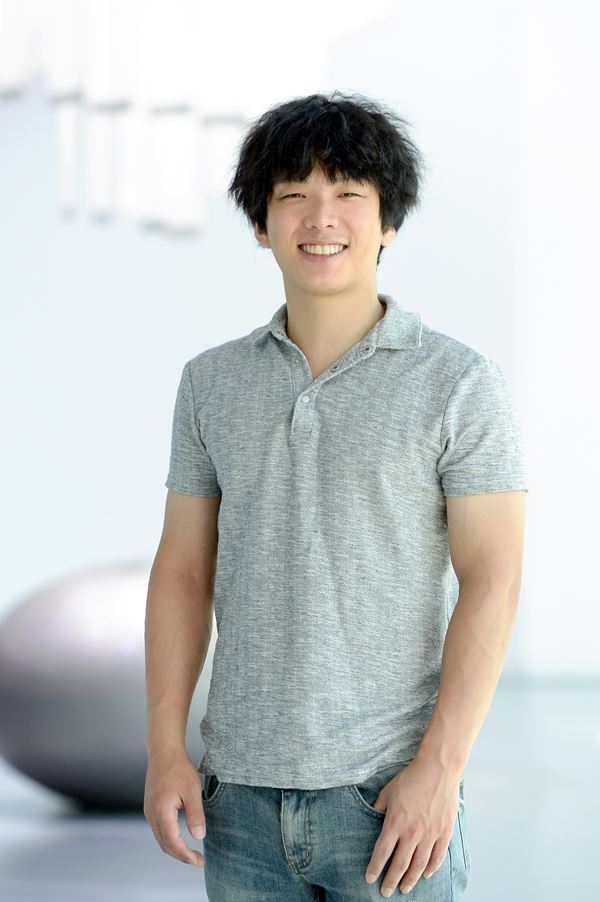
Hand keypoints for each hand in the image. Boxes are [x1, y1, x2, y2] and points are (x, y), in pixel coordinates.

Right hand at [143, 748, 205, 867]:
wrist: (163, 750)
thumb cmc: (179, 767)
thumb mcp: (192, 790)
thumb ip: (195, 814)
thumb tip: (199, 837)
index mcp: (161, 811)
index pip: (173, 843)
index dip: (186, 855)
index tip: (200, 861)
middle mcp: (151, 814)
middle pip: (165, 844)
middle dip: (181, 856)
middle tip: (198, 860)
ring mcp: (149, 810)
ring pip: (160, 838)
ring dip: (175, 848)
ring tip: (191, 852)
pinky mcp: (150, 806)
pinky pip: (159, 829)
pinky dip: (169, 838)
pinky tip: (181, 837)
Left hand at [364, 755, 460, 895]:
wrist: (438, 769)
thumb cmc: (410, 778)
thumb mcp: (388, 791)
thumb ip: (379, 807)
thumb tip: (372, 817)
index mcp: (395, 822)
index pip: (382, 853)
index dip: (375, 868)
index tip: (370, 878)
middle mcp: (412, 832)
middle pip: (399, 864)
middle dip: (391, 880)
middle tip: (385, 892)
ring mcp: (430, 834)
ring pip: (418, 865)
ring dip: (410, 880)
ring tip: (404, 889)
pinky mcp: (444, 832)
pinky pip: (437, 857)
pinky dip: (430, 868)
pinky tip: (425, 874)